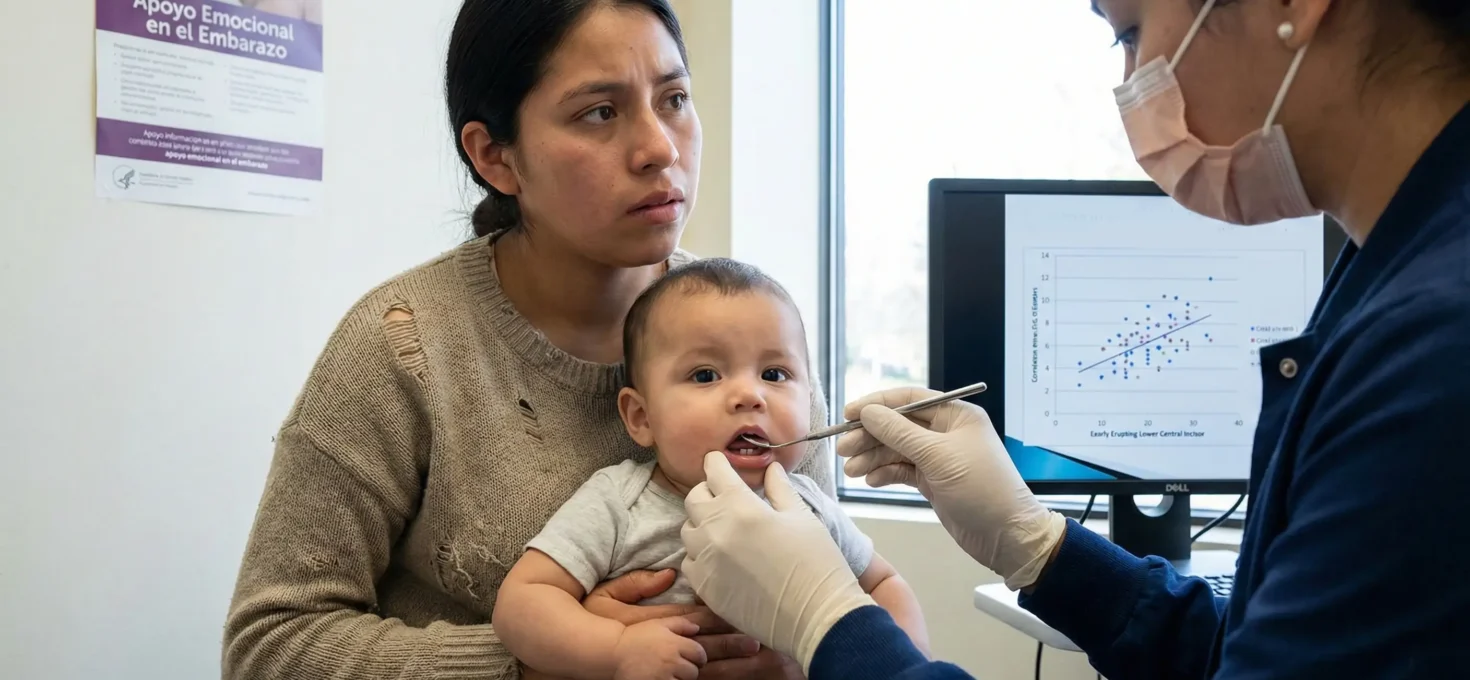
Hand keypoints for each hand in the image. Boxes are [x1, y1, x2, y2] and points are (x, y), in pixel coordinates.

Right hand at [583, 569, 762, 664]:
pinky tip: (724, 675)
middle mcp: (663, 647)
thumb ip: (638, 583)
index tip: (738, 615)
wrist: (588, 656)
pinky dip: (700, 679)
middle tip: (755, 643)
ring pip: (697, 670)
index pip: (692, 619)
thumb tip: (668, 574)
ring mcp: (662, 670)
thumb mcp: (610, 595)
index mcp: (655, 623)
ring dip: (721, 666)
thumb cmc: (595, 621)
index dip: (717, 618)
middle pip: (703, 647)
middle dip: (730, 644)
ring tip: (747, 661)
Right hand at [613, 617, 706, 679]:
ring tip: (669, 674)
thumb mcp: (658, 624)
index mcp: (674, 643)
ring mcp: (663, 676)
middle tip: (679, 667)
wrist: (613, 653)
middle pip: (693, 671)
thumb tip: (697, 627)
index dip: (698, 656)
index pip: (700, 653)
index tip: (693, 658)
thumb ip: (680, 623)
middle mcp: (671, 661)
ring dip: (680, 679)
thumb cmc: (635, 637)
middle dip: (689, 669)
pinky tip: (662, 679)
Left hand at [682, 452, 874, 672]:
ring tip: (725, 530)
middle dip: (708, 492)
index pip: (714, 471)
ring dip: (702, 524)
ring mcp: (706, 560)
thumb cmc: (816, 563)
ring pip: (688, 530)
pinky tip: (721, 559)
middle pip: (694, 498)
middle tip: (726, 498)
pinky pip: (689, 562)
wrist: (815, 617)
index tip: (720, 463)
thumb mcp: (801, 517)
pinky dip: (700, 555)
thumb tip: (770, 469)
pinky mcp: (704, 587)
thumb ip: (779, 489)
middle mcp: (715, 530)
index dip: (717, 463)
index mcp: (740, 506)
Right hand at [838, 387, 1065, 589]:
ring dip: (873, 457)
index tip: (848, 414)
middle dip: (870, 436)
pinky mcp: (933, 481)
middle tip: (843, 449)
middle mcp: (946, 432)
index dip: (877, 404)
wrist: (1007, 536)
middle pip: (898, 426)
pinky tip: (871, 481)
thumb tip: (868, 412)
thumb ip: (899, 433)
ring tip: (851, 470)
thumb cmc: (982, 489)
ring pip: (897, 449)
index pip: (909, 400)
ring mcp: (939, 458)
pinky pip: (902, 470)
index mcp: (956, 415)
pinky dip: (885, 473)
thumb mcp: (938, 457)